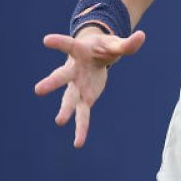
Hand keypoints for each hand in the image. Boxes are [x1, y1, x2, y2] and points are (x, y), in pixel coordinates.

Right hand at [34, 29, 144, 146]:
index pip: (68, 45)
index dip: (58, 42)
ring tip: (60, 121)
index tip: (46, 40)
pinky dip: (81, 129)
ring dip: (65, 110)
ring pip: (69, 99)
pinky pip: (82, 115)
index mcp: (80, 52)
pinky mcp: (84, 98)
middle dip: (52, 83)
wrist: (96, 55)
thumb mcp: (116, 44)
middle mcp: (73, 70)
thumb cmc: (104, 47)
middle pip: (61, 76)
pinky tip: (78, 143)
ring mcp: (76, 86)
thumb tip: (142, 36)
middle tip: (38, 90)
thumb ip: (127, 44)